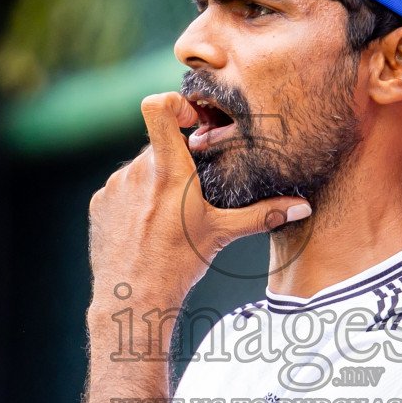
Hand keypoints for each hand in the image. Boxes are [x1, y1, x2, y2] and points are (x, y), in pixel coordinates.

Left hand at [87, 93, 310, 314]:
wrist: (134, 298)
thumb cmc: (180, 264)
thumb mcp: (223, 234)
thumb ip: (263, 214)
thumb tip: (302, 207)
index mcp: (169, 170)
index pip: (157, 106)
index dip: (174, 104)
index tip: (190, 124)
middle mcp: (137, 171)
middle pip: (158, 144)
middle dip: (175, 159)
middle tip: (191, 190)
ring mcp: (114, 186)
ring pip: (140, 168)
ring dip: (155, 182)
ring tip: (168, 217)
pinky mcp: (99, 203)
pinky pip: (121, 189)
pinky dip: (135, 200)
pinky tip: (146, 228)